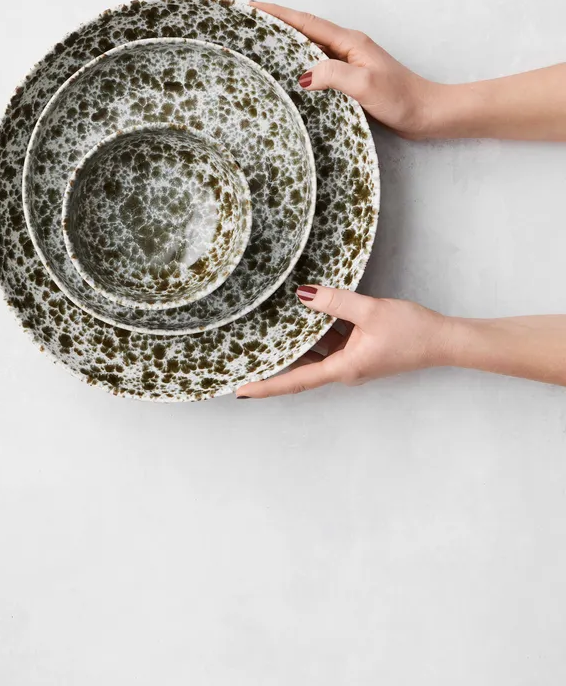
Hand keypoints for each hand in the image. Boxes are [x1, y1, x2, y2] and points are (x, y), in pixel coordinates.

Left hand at [236, 286, 450, 397]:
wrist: (442, 340)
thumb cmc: (411, 331)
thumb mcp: (371, 311)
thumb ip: (337, 302)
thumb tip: (304, 295)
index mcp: (344, 367)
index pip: (296, 380)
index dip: (267, 386)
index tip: (241, 390)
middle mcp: (345, 369)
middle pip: (302, 368)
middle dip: (275, 363)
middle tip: (244, 357)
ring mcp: (353, 361)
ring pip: (316, 353)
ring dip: (296, 343)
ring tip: (266, 331)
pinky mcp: (361, 351)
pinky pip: (331, 343)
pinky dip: (317, 332)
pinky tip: (305, 314)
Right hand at [251, 0, 440, 138]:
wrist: (427, 113)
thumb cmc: (401, 98)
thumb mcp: (365, 85)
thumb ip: (333, 75)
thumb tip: (302, 75)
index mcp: (349, 42)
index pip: (306, 23)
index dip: (278, 14)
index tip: (253, 6)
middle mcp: (347, 47)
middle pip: (305, 30)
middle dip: (276, 24)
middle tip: (247, 24)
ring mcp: (349, 62)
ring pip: (310, 48)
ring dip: (286, 43)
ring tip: (259, 45)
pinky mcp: (350, 79)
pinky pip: (318, 65)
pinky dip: (299, 63)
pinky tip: (288, 73)